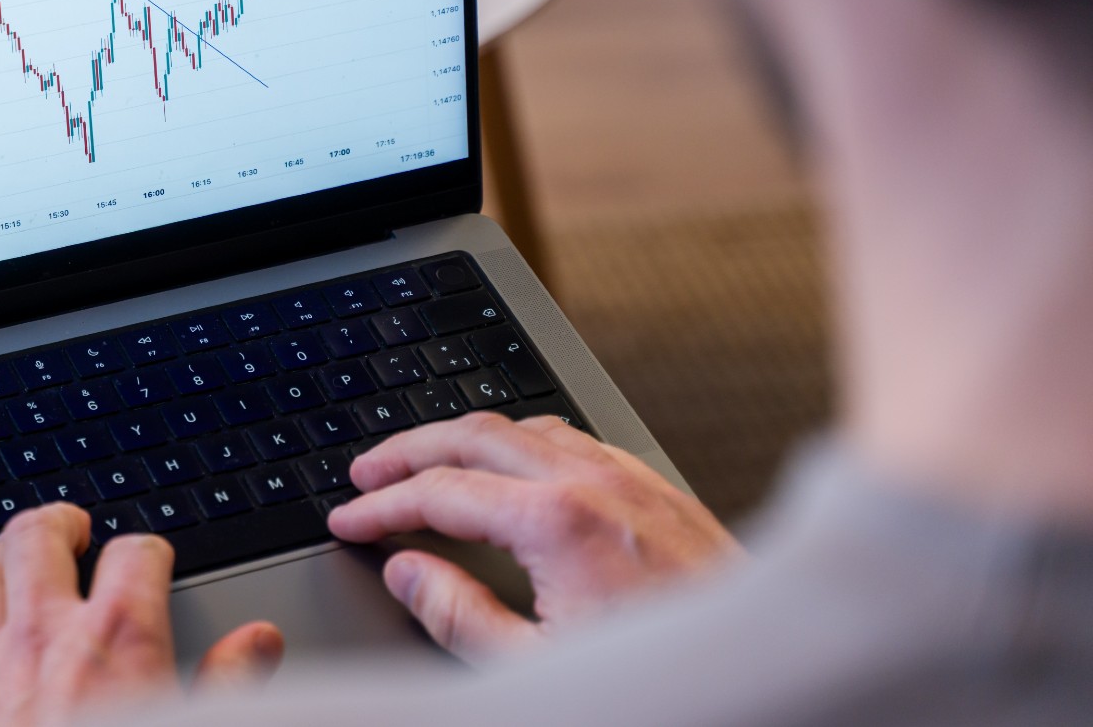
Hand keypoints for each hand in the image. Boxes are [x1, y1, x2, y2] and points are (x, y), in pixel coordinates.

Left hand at [0, 502, 284, 726]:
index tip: (150, 561)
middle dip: (58, 524)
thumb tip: (257, 641)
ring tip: (11, 549)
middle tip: (72, 528)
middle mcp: (44, 640)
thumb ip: (230, 685)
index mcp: (118, 643)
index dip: (146, 552)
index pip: (134, 557)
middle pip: (38, 542)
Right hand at [326, 411, 738, 661]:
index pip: (440, 493)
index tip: (350, 518)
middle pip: (475, 436)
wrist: (764, 674)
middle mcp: (594, 484)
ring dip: (468, 439)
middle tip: (369, 471)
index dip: (383, 505)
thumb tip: (410, 573)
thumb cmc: (659, 687)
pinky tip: (518, 467)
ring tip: (431, 461)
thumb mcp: (533, 670)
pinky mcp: (661, 491)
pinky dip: (526, 444)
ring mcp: (632, 481)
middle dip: (410, 450)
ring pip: (526, 427)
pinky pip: (578, 441)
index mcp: (555, 523)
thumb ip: (459, 616)